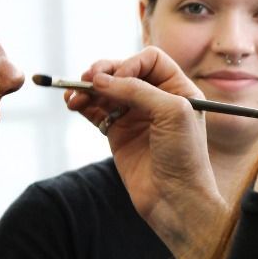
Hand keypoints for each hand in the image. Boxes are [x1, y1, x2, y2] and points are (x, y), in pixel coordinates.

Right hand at [67, 47, 227, 258]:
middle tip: (87, 80)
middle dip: (103, 72)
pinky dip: (82, 104)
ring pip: (106, 89)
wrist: (175, 199)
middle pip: (123, 70)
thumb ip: (138, 90)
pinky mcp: (118, 133)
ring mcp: (136, 116)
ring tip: (74, 97)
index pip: (150, 59)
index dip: (131, 64)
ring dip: (87, 88)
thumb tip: (100, 80)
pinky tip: (72, 104)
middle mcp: (157, 98)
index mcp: (178, 88)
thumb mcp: (171, 112)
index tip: (120, 80)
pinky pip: (96, 110)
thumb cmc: (185, 156)